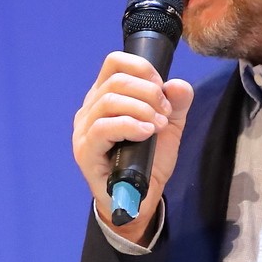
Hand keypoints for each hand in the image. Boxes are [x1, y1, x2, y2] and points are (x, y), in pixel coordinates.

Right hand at [72, 50, 193, 243]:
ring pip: (109, 101)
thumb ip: (177, 103)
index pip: (114, 62)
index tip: (162, 88)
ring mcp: (84, 130)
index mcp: (106, 96)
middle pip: (116, 80)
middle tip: (165, 114)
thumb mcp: (169, 125)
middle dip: (149, 92)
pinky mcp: (85, 151)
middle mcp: (90, 108)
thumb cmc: (148, 159)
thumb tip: (177, 84)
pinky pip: (103, 127)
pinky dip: (130, 125)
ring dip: (142, 109)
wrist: (140, 199)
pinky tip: (146, 132)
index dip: (141, 68)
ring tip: (159, 125)